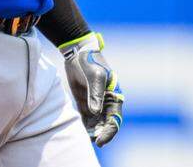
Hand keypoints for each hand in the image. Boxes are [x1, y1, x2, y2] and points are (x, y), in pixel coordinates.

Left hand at [59, 32, 123, 146]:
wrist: (77, 52)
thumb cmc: (90, 61)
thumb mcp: (95, 75)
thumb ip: (95, 93)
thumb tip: (95, 112)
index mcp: (114, 96)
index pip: (115, 119)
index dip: (109, 132)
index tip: (100, 140)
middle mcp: (106, 102)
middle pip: (106, 124)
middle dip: (101, 134)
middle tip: (92, 141)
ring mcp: (95, 102)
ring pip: (96, 123)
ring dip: (92, 132)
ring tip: (84, 139)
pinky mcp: (84, 102)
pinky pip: (86, 118)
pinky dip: (84, 127)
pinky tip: (79, 132)